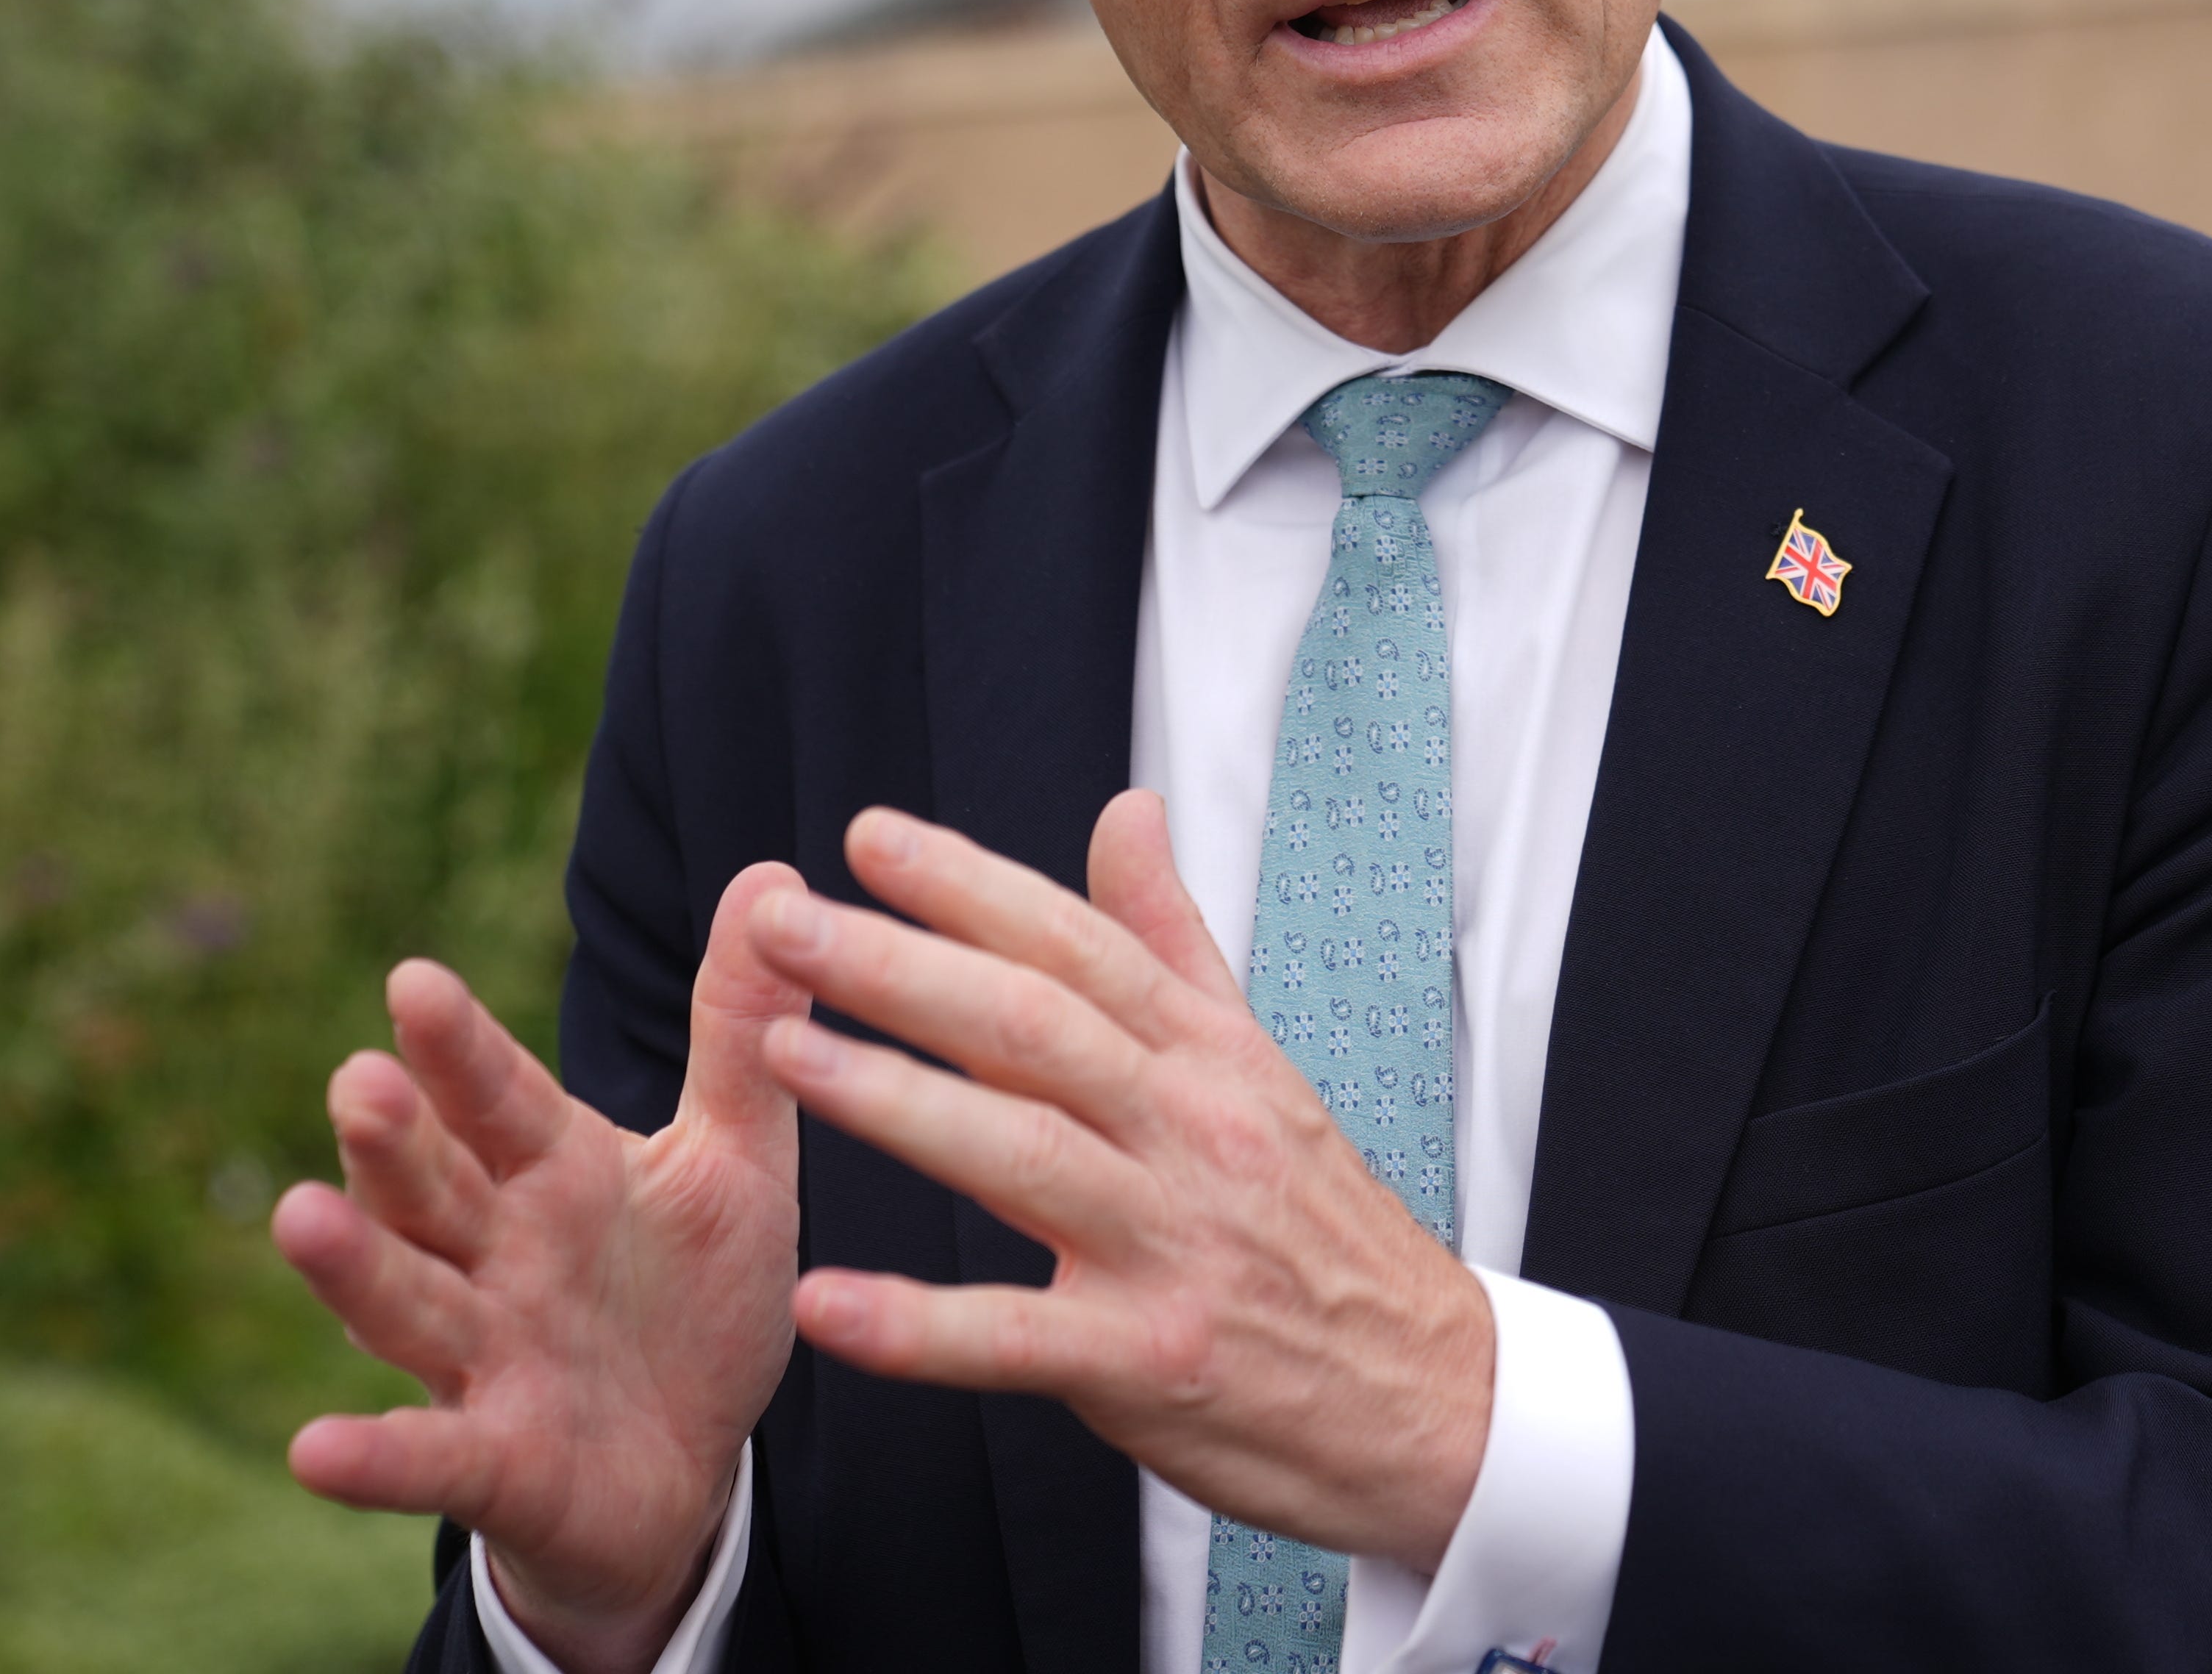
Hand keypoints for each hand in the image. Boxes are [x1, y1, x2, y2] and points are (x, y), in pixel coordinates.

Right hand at [271, 865, 812, 1673]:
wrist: (693, 1469)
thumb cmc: (695, 1300)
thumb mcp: (736, 1161)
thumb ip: (741, 1033)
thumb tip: (772, 872)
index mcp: (556, 1172)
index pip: (499, 1098)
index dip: (458, 1046)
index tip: (413, 983)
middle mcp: (498, 1254)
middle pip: (432, 1187)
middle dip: (394, 1140)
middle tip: (358, 1080)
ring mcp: (484, 1358)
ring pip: (409, 1302)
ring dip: (354, 1266)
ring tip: (300, 1216)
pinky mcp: (494, 1462)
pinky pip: (426, 1458)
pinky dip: (373, 1458)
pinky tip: (311, 1450)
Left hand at [757, 793, 1495, 1571]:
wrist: (1431, 1396)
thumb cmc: (1327, 1235)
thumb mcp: (1262, 1071)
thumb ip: (1176, 943)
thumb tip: (1126, 813)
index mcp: (1208, 1062)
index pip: (1079, 947)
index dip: (971, 887)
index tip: (869, 838)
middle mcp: (1190, 1134)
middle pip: (1032, 1028)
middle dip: (896, 967)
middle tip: (783, 923)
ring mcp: (1171, 1247)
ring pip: (1020, 1155)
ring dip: (891, 1101)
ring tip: (780, 1053)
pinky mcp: (1151, 1361)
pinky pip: (1015, 1339)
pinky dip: (917, 1324)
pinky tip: (825, 1301)